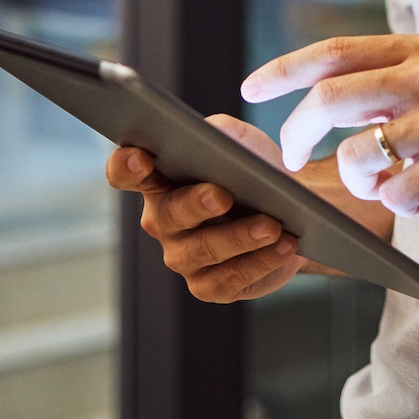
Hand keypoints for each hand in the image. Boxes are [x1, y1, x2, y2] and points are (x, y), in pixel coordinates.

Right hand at [104, 114, 303, 302]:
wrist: (293, 206)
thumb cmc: (255, 168)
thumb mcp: (238, 139)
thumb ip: (218, 132)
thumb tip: (209, 138)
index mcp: (159, 180)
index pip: (125, 173)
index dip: (126, 165)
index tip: (142, 157)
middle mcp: (162, 220)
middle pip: (167, 215)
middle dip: (195, 204)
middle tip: (222, 195)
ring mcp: (183, 256)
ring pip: (203, 250)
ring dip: (239, 237)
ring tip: (272, 226)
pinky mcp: (209, 286)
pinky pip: (228, 279)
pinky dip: (260, 262)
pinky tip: (284, 246)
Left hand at [241, 34, 418, 220]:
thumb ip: (398, 77)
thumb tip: (329, 94)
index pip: (333, 52)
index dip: (283, 70)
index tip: (250, 88)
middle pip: (329, 100)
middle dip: (299, 134)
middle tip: (293, 157)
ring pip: (356, 155)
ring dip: (357, 178)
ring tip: (389, 182)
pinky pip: (394, 195)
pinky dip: (400, 204)